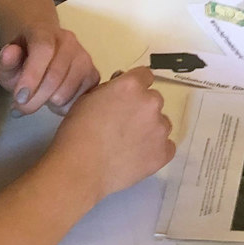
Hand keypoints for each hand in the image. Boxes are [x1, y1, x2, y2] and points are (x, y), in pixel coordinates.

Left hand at [0, 20, 98, 114]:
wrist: (44, 55)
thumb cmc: (24, 61)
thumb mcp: (8, 63)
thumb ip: (5, 61)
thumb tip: (9, 53)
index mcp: (44, 31)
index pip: (43, 49)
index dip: (32, 76)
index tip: (19, 98)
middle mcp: (69, 40)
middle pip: (55, 75)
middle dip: (35, 98)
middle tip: (21, 109)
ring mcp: (85, 57)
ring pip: (68, 89)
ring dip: (49, 103)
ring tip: (39, 99)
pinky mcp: (94, 74)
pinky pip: (81, 98)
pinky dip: (65, 106)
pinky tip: (54, 100)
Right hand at [47, 67, 174, 200]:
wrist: (80, 168)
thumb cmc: (77, 131)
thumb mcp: (87, 98)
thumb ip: (110, 90)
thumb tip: (120, 92)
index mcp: (132, 86)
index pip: (145, 75)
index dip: (135, 86)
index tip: (127, 98)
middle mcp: (151, 103)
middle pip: (154, 100)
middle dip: (142, 109)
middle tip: (124, 125)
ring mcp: (161, 128)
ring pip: (161, 123)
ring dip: (150, 129)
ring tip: (129, 145)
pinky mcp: (164, 152)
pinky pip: (166, 146)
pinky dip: (155, 150)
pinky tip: (137, 157)